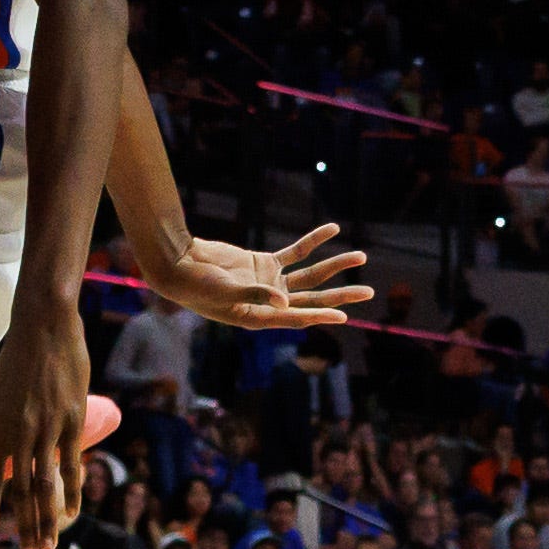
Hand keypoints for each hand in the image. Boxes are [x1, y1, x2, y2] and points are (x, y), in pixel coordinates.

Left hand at [0, 302, 90, 548]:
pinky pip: (71, 466)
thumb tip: (6, 447)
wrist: (44, 326)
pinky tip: (71, 513)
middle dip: (24, 527)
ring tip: (48, 546)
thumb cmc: (20, 357)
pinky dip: (72, 493)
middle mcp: (18, 434)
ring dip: (46, 520)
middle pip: (20, 492)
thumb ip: (4, 425)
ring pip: (45, 486)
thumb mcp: (1, 394)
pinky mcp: (71, 423)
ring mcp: (46, 430)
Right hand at [143, 224, 373, 330]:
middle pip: (313, 298)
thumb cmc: (196, 285)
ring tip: (361, 256)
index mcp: (261, 318)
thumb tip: (285, 301)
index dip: (321, 316)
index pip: (298, 317)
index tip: (345, 316)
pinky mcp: (264, 263)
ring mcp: (270, 282)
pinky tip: (331, 230)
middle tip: (369, 292)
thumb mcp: (225, 292)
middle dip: (341, 294)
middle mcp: (271, 303)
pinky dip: (313, 241)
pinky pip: (295, 252)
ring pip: (310, 274)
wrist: (179, 263)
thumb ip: (256, 295)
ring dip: (335, 266)